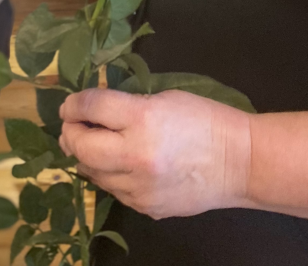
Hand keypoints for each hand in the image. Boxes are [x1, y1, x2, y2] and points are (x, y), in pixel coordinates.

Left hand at [59, 89, 251, 219]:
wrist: (239, 163)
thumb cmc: (203, 120)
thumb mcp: (163, 100)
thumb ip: (127, 106)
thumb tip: (93, 113)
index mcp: (143, 118)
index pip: (92, 107)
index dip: (75, 104)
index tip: (69, 105)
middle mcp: (136, 156)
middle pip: (82, 146)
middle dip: (71, 133)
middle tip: (72, 124)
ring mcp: (139, 187)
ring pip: (93, 173)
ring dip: (86, 156)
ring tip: (91, 143)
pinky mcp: (146, 208)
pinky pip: (114, 191)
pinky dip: (108, 175)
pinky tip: (116, 164)